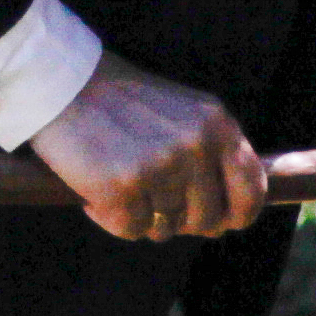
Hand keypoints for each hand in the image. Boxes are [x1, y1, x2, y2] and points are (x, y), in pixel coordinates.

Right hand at [27, 53, 269, 241]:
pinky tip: (97, 190)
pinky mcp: (123, 190)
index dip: (240, 214)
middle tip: (153, 199)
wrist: (64, 85)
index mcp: (218, 125)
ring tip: (121, 182)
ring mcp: (160, 169)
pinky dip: (111, 218)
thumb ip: (213, 151)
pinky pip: (131, 230)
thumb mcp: (185, 112)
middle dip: (182, 219)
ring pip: (166, 228)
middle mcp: (195, 147)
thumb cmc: (123, 101)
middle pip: (207, 219)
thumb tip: (229, 213)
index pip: (251, 189)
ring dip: (143, 216)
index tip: (226, 222)